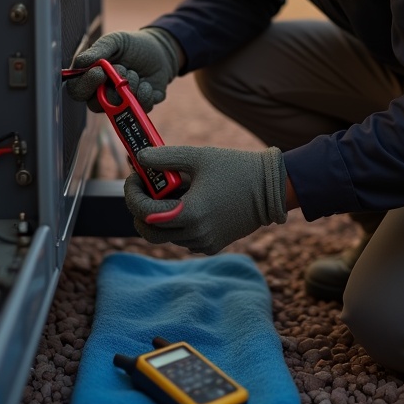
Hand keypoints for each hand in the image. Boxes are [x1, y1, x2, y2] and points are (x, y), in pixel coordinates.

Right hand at [65, 28, 179, 111]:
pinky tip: (146, 82)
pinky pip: (141, 108)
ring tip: (135, 72)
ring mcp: (121, 104)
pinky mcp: (140, 108)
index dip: (86, 85)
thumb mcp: (115, 41)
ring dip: (131, 85)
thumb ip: (98, 50)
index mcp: (91, 79)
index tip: (100, 72)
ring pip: (120, 107)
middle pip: (96, 105)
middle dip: (113, 85)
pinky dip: (146, 91)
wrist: (160, 51)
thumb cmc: (132, 46)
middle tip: (124, 68)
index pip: (78, 91)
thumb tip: (81, 63)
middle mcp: (103, 95)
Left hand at [124, 145, 286, 254]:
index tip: (134, 176)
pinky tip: (188, 202)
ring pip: (166, 236)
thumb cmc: (235, 168)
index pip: (144, 211)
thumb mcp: (197, 157)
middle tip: (143, 189)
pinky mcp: (212, 245)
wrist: (270, 188)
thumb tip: (138, 158)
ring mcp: (204, 243)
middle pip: (149, 232)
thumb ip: (164, 158)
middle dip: (139, 210)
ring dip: (160, 215)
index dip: (132, 193)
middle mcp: (195, 234)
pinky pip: (183, 238)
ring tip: (172, 190)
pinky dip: (178, 223)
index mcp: (189, 213)